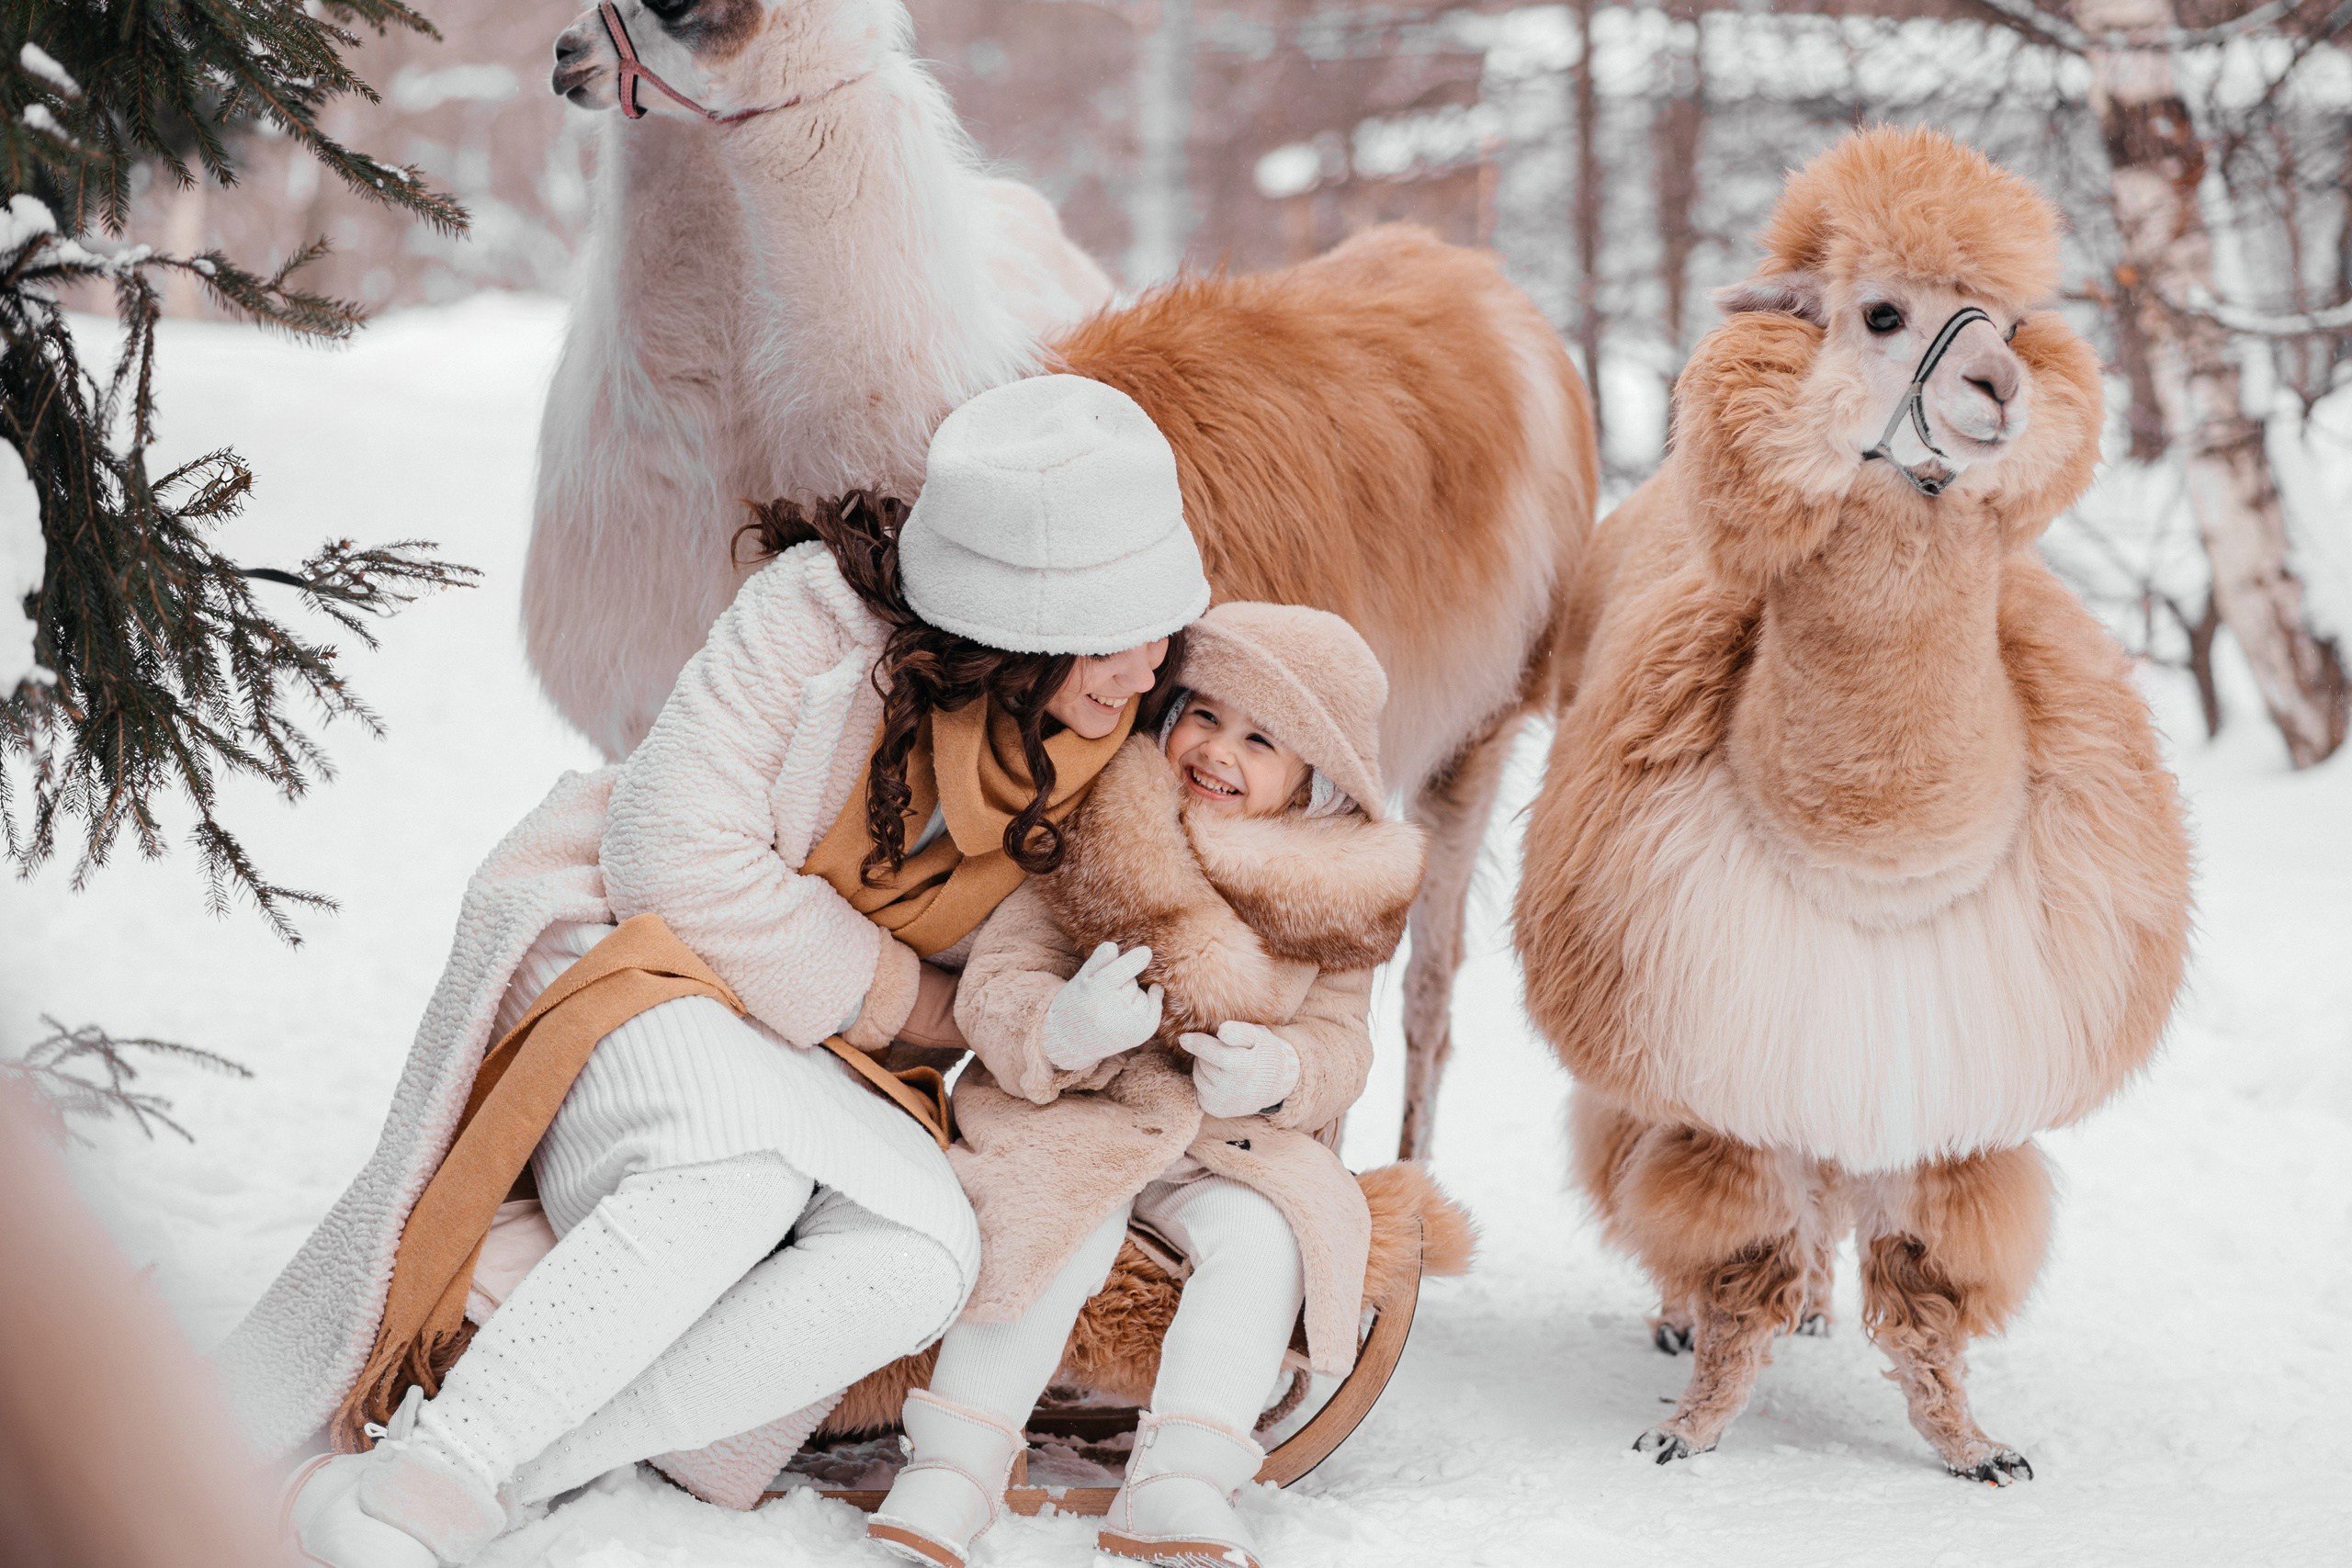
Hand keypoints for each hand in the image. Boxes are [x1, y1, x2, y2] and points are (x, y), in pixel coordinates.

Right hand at [1041, 942, 1163, 1070]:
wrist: (1073, 1040)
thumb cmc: (1078, 1002)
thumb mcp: (1082, 978)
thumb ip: (1097, 960)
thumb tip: (1114, 947)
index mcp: (1095, 993)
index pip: (1119, 973)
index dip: (1134, 960)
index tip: (1147, 951)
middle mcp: (1112, 1011)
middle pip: (1131, 982)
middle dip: (1122, 983)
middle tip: (1104, 996)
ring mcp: (1129, 1024)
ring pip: (1142, 994)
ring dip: (1132, 996)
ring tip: (1112, 1008)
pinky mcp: (1141, 1033)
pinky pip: (1155, 1007)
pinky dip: (1151, 1002)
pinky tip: (1135, 1006)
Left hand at [1178, 1021, 1299, 1118]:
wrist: (1275, 1084)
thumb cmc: (1263, 1054)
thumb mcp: (1257, 1037)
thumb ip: (1240, 1031)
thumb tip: (1221, 1030)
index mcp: (1243, 1067)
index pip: (1213, 1053)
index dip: (1197, 1043)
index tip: (1183, 1037)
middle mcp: (1232, 1087)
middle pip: (1203, 1063)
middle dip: (1207, 1053)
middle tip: (1224, 1051)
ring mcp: (1223, 1102)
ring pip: (1198, 1076)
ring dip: (1205, 1067)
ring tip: (1224, 1065)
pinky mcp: (1216, 1110)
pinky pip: (1199, 1090)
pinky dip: (1205, 1082)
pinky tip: (1221, 1079)